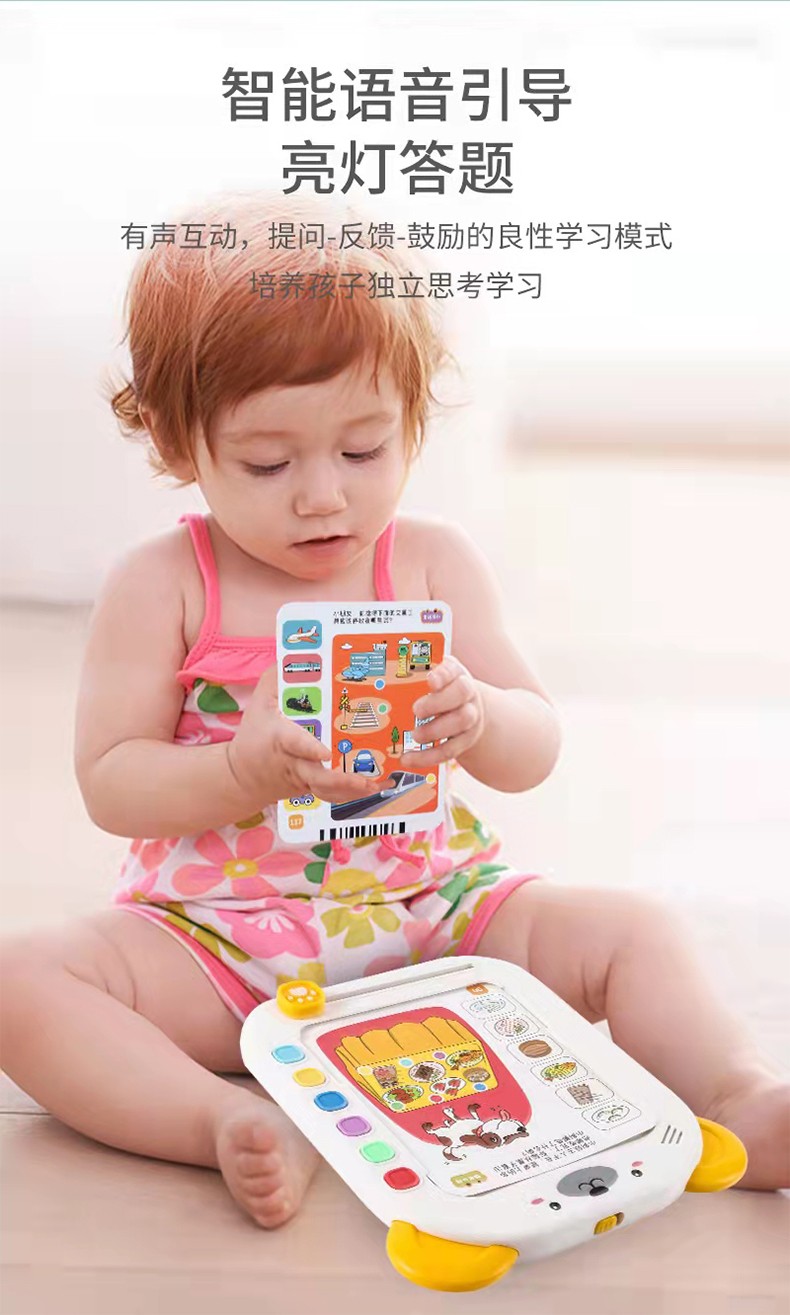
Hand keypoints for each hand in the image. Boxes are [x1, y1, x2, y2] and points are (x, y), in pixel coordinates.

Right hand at [226, 676, 381, 807]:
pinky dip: (351, 793)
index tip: (325, 753)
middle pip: (317, 776)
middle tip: (366, 779)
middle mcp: (294, 762)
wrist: (243, 776)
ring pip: (327, 790)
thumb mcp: (259, 702)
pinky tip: (375, 786)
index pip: (294, 744)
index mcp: (280, 739)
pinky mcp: (311, 787)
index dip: (309, 749)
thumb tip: (296, 655)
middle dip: (340, 780)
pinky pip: (331, 793)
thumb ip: (276, 678)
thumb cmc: (254, 734)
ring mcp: (304, 779)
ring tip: (378, 784)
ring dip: (352, 790)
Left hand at [399, 655, 484, 769]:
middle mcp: (468, 694)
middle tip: (416, 710)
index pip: (453, 669)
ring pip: (460, 722)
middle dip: (438, 703)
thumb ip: (415, 679)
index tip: (430, 681)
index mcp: (456, 674)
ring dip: (434, 730)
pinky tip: (409, 758)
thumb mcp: (434, 682)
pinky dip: (427, 756)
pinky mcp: (464, 741)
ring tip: (415, 735)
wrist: (468, 710)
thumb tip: (382, 682)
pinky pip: (449, 750)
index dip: (442, 675)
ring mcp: (470, 717)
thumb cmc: (442, 693)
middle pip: (462, 694)